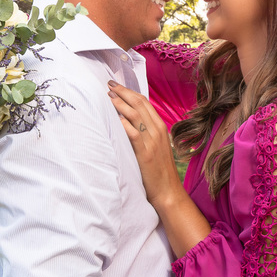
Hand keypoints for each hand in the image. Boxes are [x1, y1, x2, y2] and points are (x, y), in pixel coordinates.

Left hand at [107, 80, 180, 207]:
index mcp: (160, 127)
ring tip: (108, 97)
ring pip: (135, 115)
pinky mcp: (145, 153)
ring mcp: (152, 142)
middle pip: (139, 104)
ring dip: (120, 104)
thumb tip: (129, 120)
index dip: (130, 92)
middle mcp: (157, 131)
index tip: (117, 86)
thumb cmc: (159, 171)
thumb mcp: (156, 146)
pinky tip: (114, 119)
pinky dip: (124, 124)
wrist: (168, 192)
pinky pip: (133, 134)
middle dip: (122, 92)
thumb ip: (146, 132)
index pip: (145, 102)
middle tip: (109, 85)